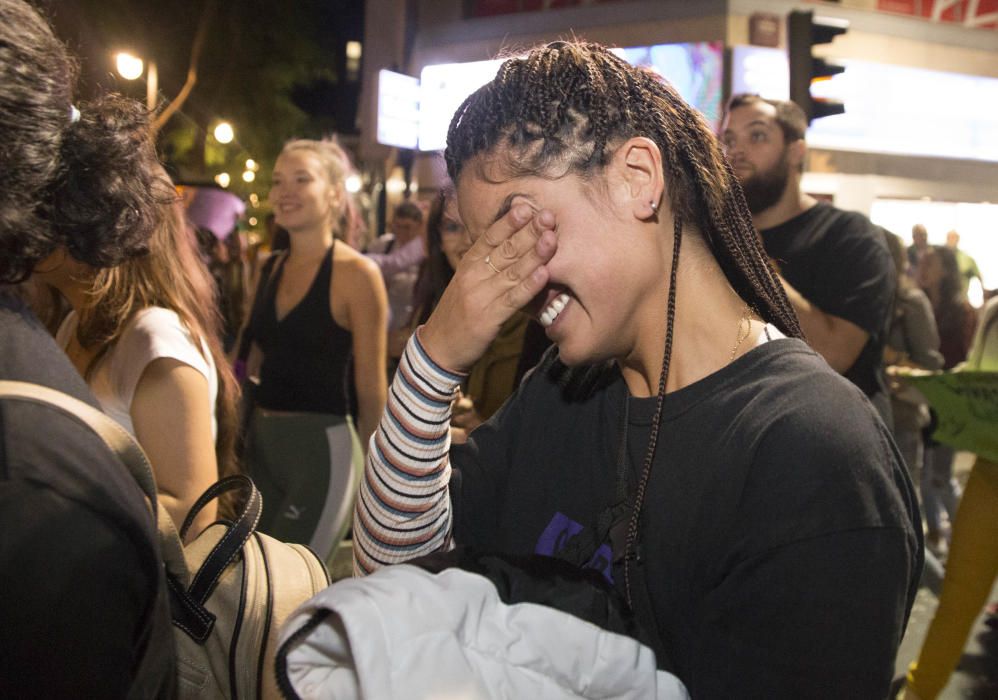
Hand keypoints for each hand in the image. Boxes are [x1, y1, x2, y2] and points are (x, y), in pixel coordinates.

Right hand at [420, 205, 556, 371]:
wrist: (439, 348)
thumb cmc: (459, 314)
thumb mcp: (468, 283)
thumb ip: (487, 264)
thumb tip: (512, 242)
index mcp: (468, 265)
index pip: (490, 237)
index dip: (509, 222)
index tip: (527, 206)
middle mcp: (473, 276)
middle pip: (504, 249)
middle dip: (528, 232)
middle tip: (548, 216)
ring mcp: (480, 296)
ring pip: (512, 271)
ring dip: (534, 254)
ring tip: (552, 239)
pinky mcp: (489, 318)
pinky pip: (513, 299)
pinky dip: (529, 286)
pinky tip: (544, 274)